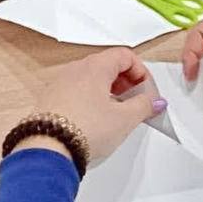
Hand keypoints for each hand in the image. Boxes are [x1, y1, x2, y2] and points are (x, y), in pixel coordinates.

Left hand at [14, 48, 163, 164]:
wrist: (49, 146)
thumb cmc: (84, 129)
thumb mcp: (124, 119)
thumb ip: (144, 106)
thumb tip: (154, 101)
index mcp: (95, 66)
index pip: (125, 55)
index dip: (141, 72)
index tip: (148, 91)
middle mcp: (76, 69)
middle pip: (108, 64)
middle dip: (127, 82)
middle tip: (137, 102)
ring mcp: (62, 82)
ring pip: (92, 78)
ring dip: (110, 90)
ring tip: (119, 113)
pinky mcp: (53, 97)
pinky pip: (78, 90)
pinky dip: (93, 98)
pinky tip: (98, 119)